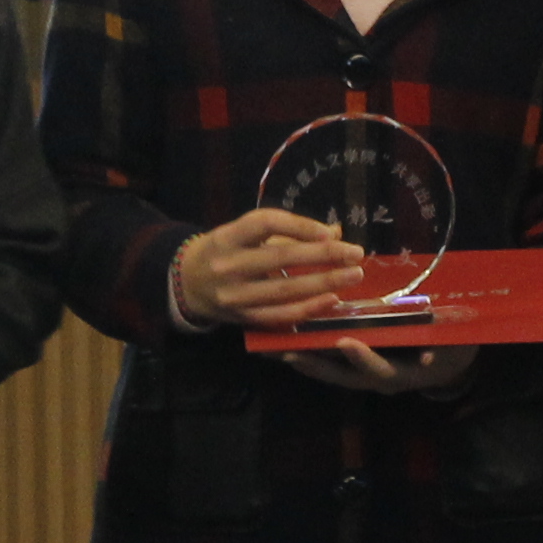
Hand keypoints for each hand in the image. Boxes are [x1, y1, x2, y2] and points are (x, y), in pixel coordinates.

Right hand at [171, 206, 368, 327]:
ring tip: (353, 275)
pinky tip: (332, 299)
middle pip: (281, 258)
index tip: (332, 231)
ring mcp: (235, 295)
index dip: (300, 226)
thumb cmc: (224, 251)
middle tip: (355, 253)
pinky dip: (309, 308)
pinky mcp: (243, 318)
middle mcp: (229, 265)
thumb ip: (285, 233)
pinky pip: (281, 315)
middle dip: (323, 255)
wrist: (187, 283)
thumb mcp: (243, 234)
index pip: (266, 224)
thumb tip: (335, 232)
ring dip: (324, 283)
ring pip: (285, 290)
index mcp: (228, 236)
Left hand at [285, 339, 467, 394]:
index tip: (347, 342)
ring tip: (278, 351)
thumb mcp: (457, 347)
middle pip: (345, 376)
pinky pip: (332, 364)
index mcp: (404, 374)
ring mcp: (368, 375)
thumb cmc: (454, 349)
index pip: (380, 370)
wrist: (452, 363)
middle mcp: (380, 379)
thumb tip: (427, 358)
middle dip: (318, 365)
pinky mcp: (359, 368)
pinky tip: (288, 345)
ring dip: (307, 362)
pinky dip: (311, 356)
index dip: (364, 359)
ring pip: (333, 372)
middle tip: (292, 352)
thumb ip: (443, 350)